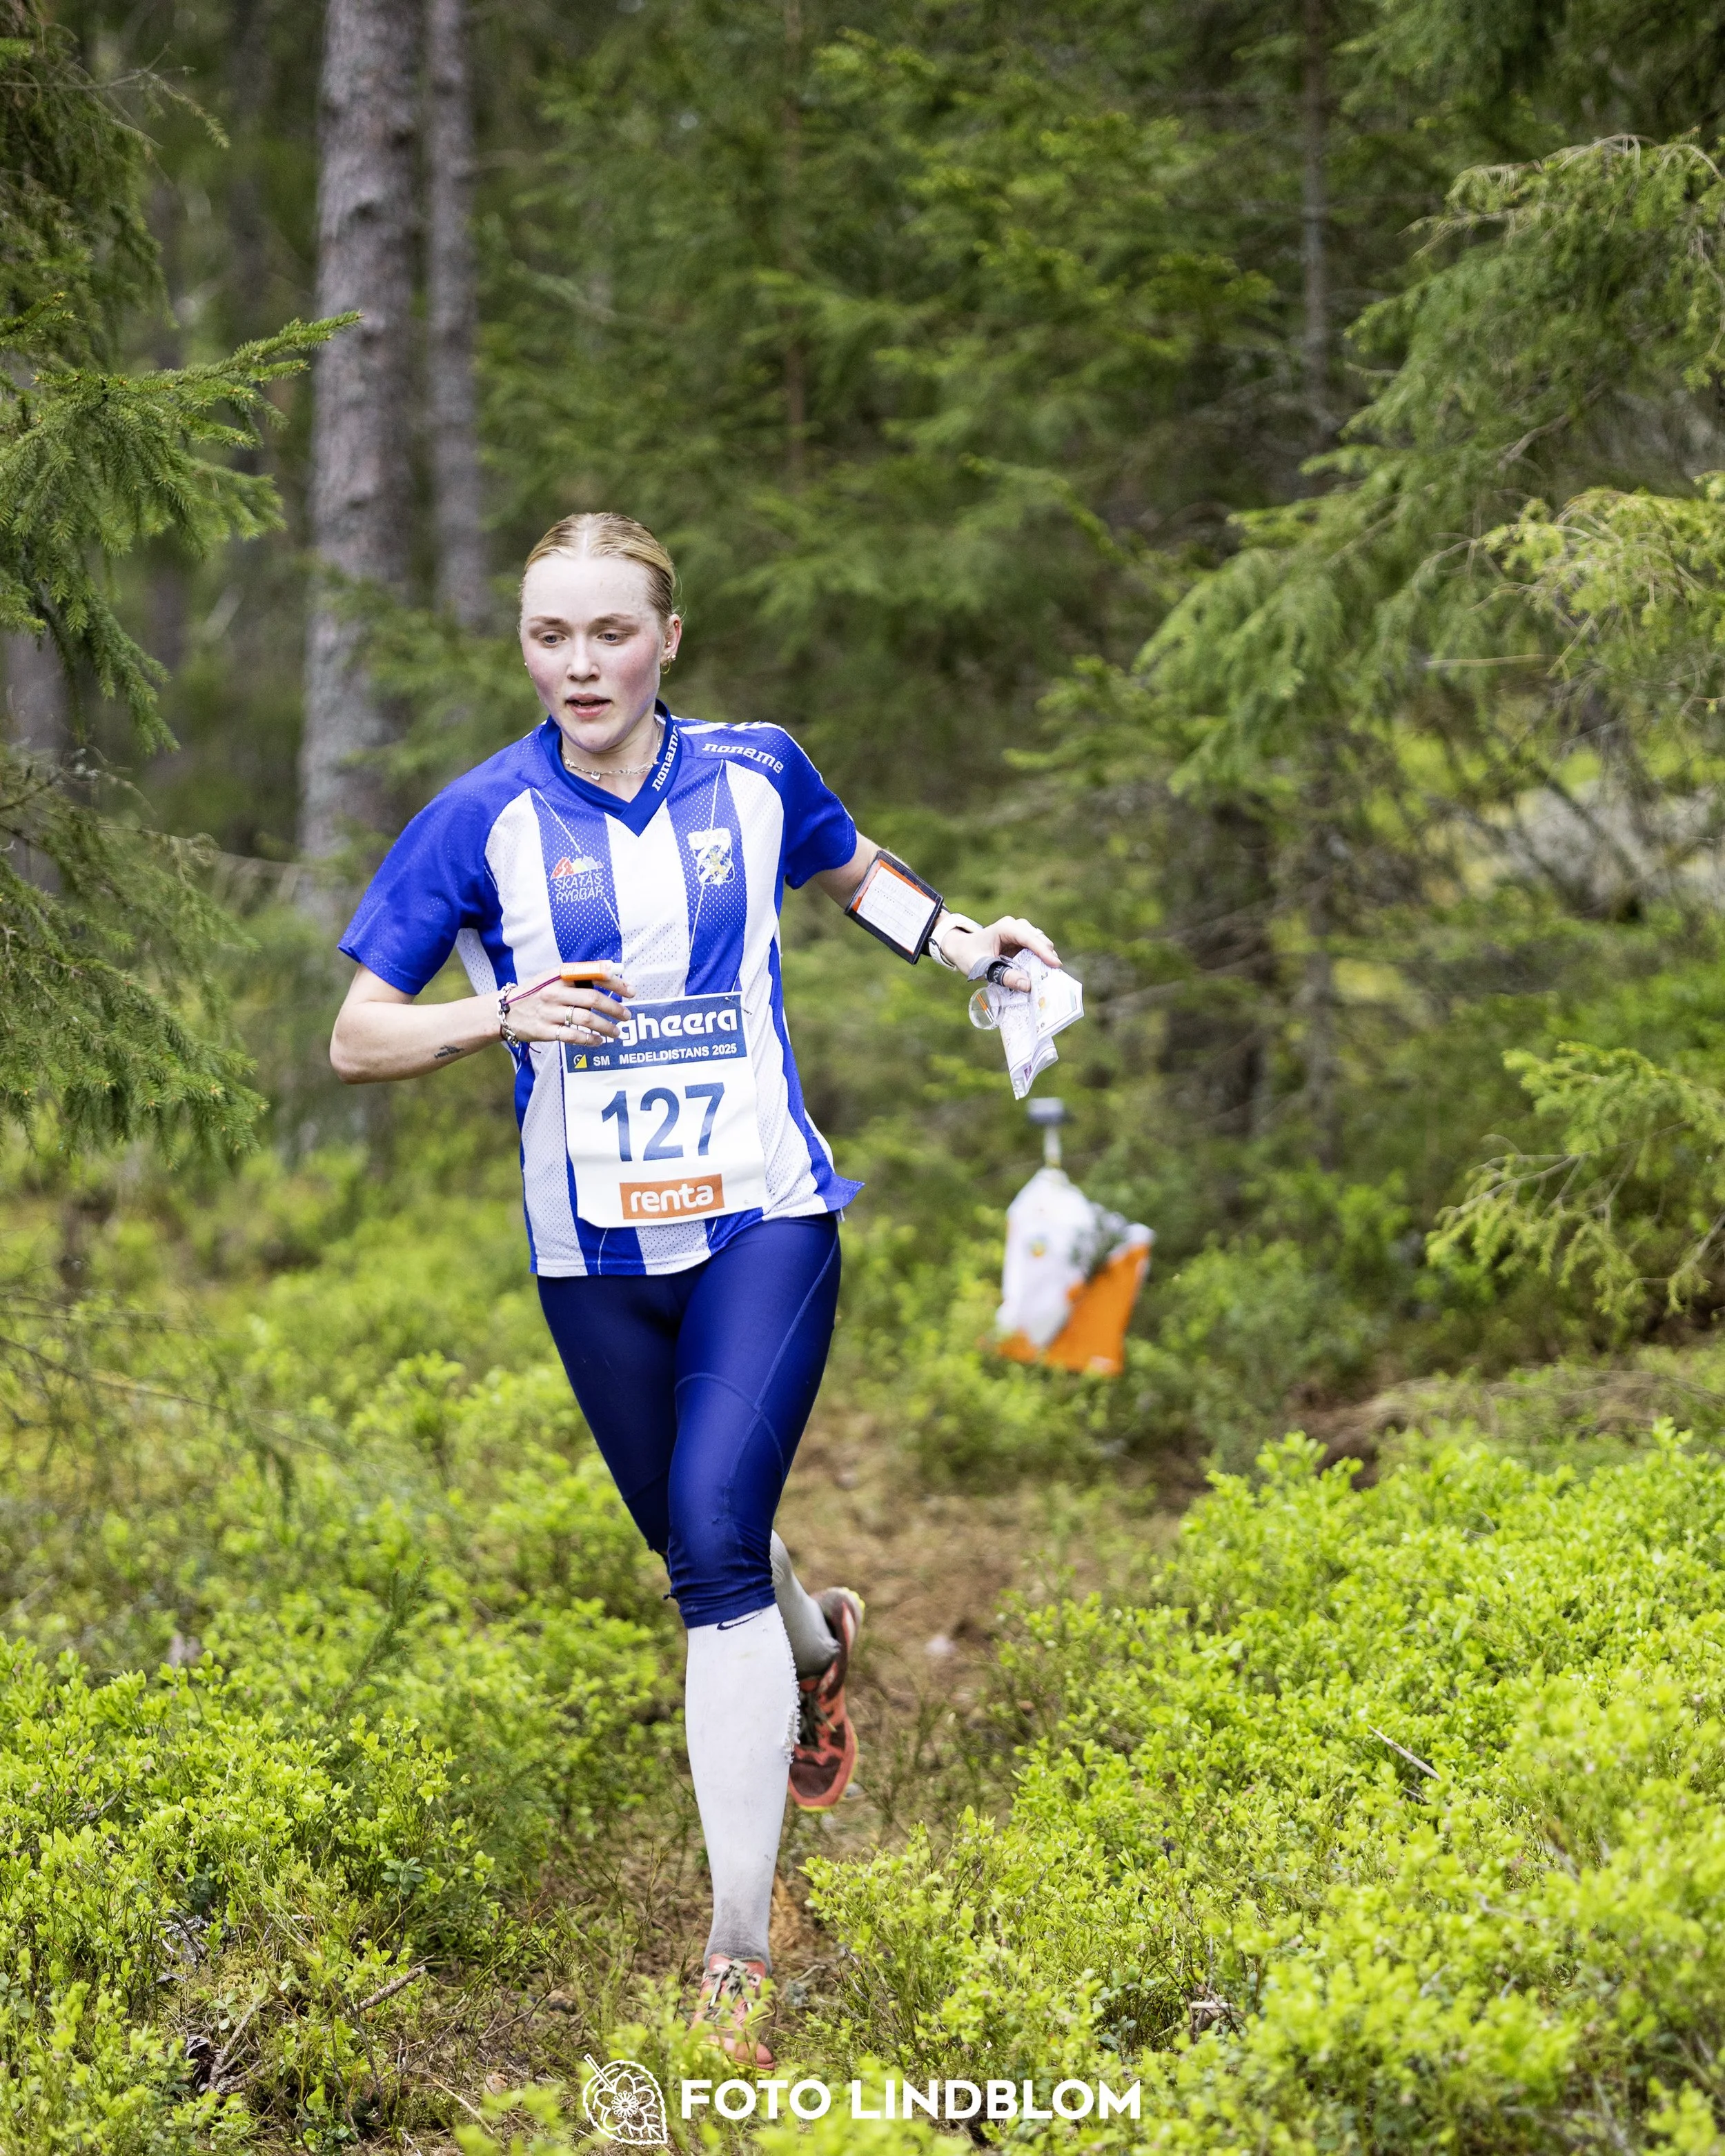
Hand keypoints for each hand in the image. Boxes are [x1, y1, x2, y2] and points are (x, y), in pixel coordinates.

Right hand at [503, 973, 634, 1044]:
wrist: (504, 1012)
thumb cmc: (535, 994)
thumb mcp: (552, 978)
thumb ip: (578, 976)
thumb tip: (611, 972)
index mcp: (559, 976)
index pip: (592, 976)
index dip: (615, 983)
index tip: (630, 991)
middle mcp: (554, 993)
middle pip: (592, 999)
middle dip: (614, 1008)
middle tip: (626, 1016)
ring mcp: (549, 1012)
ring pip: (585, 1019)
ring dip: (606, 1027)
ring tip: (617, 1032)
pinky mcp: (545, 1031)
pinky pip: (572, 1036)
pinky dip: (589, 1040)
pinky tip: (598, 1041)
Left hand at [935, 915, 1059, 992]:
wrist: (961, 948)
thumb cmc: (968, 955)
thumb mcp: (982, 968)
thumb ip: (1004, 976)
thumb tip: (1028, 985)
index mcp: (1006, 928)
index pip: (1029, 938)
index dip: (1043, 951)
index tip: (1055, 965)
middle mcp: (1016, 926)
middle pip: (1039, 940)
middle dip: (1047, 957)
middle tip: (1052, 976)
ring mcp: (1020, 933)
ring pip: (1040, 944)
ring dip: (1044, 960)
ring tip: (1047, 977)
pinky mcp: (1022, 942)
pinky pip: (1035, 951)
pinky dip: (1039, 961)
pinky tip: (1040, 974)